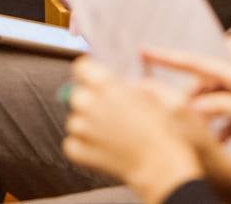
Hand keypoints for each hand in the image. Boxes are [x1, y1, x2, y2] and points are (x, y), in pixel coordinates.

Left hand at [64, 58, 204, 203]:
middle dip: (89, 99)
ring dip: (86, 123)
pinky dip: (81, 144)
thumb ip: (124, 86)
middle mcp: (92, 105)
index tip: (93, 78)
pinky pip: (71, 143)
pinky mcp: (81, 152)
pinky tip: (100, 145)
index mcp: (109, 86)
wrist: (159, 162)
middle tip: (107, 108)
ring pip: (74, 120)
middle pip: (76, 95)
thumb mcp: (148, 96)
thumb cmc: (159, 129)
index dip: (88, 72)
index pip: (81, 67)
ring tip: (107, 130)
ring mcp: (85, 129)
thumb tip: (113, 84)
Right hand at [143, 49, 230, 193]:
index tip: (145, 50)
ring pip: (211, 104)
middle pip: (202, 86)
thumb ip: (221, 106)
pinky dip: (215, 130)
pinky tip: (214, 142)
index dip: (170, 57)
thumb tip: (191, 106)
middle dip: (184, 96)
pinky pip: (224, 121)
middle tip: (166, 109)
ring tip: (189, 129)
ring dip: (200, 116)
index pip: (198, 63)